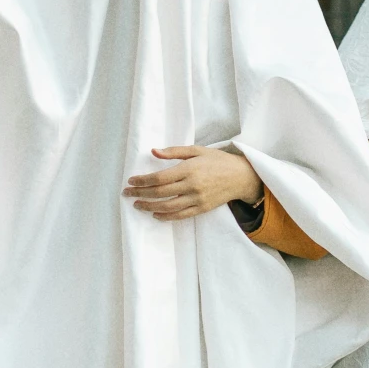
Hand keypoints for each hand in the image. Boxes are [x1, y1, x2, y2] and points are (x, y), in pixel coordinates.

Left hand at [126, 146, 262, 219]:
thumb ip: (174, 152)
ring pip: (168, 207)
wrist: (241, 177)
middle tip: (127, 193)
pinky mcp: (202, 208)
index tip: (131, 181)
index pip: (159, 178)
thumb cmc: (218, 160)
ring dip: (149, 207)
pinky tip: (155, 214)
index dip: (142, 181)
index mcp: (189, 169)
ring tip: (138, 205)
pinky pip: (180, 216)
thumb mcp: (197, 150)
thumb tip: (153, 151)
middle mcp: (192, 185)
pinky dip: (166, 216)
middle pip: (160, 193)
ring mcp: (197, 199)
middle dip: (140, 193)